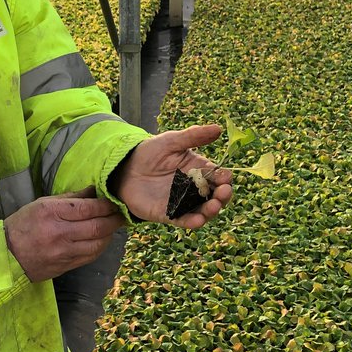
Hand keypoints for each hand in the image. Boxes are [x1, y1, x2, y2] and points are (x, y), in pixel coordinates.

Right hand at [4, 189, 124, 282]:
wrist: (6, 255)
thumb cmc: (23, 224)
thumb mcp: (42, 204)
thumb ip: (71, 198)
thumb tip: (94, 190)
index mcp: (52, 213)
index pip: (88, 208)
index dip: (106, 205)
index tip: (115, 201)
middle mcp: (59, 233)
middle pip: (97, 227)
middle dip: (114, 220)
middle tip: (122, 214)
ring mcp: (63, 252)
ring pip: (98, 244)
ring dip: (110, 234)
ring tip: (114, 226)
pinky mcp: (66, 266)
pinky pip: (91, 256)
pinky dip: (101, 246)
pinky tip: (103, 239)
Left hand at [108, 123, 232, 229]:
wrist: (126, 167)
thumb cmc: (151, 152)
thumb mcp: (172, 141)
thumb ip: (193, 136)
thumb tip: (218, 128)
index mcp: (199, 170)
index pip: (218, 176)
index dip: (224, 178)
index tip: (226, 178)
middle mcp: (194, 189)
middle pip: (215, 196)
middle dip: (223, 196)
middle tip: (223, 193)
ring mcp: (182, 203)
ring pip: (203, 211)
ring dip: (211, 211)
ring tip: (213, 207)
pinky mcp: (168, 214)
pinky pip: (183, 220)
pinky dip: (192, 222)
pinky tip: (197, 221)